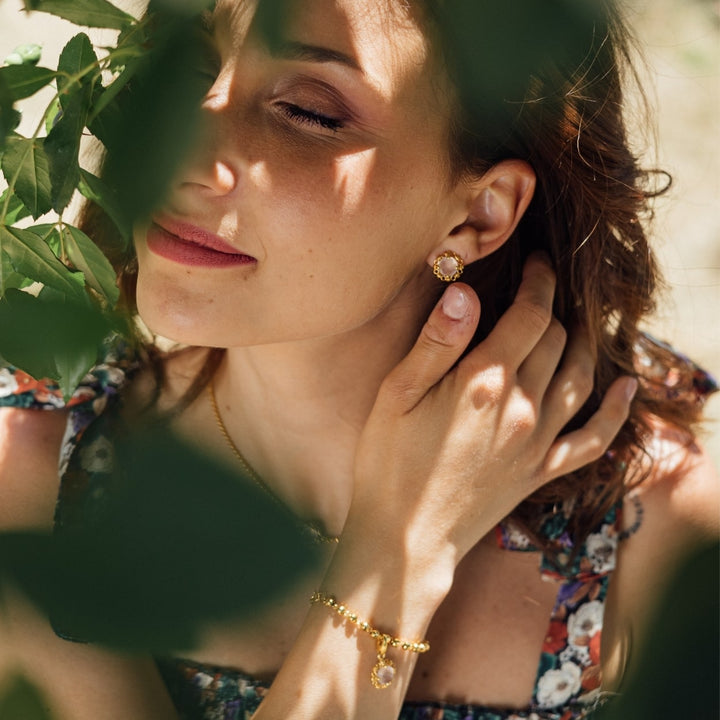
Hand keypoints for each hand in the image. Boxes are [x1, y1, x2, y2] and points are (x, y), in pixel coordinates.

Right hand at [350, 253, 635, 561]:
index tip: (538, 262)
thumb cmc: (388, 463)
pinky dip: (614, 412)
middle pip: (557, 340)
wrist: (405, 540)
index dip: (539, 282)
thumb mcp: (396, 394)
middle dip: (555, 307)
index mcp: (483, 381)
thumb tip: (466, 291)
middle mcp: (521, 407)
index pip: (530, 315)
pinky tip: (626, 389)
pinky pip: (593, 439)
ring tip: (576, 323)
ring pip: (579, 378)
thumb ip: (437, 341)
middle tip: (544, 290)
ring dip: (583, 344)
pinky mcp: (540, 471)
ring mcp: (536, 442)